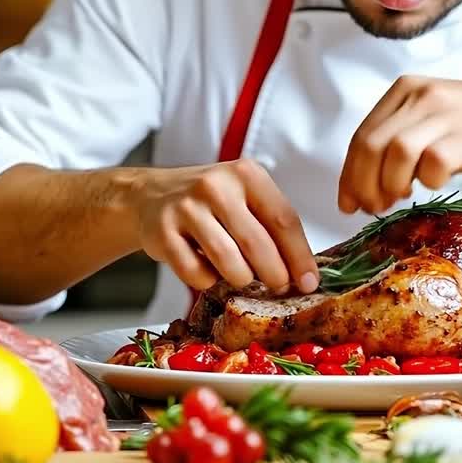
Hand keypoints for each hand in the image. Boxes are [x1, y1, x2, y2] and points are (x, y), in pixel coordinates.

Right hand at [134, 159, 319, 292]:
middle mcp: (216, 186)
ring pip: (228, 262)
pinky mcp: (163, 233)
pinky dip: (208, 281)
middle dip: (275, 275)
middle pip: (258, 244)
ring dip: (242, 279)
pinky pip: (196, 273)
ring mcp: (187, 208)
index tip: (310, 281)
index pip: (284, 219)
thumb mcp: (244, 197)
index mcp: (246, 174)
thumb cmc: (209, 201)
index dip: (300, 256)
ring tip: (243, 278)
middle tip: (279, 288)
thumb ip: (271, 226)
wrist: (151, 195)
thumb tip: (303, 272)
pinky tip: (209, 271)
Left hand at [338, 77, 461, 214]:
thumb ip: (400, 136)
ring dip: (387, 185)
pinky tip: (433, 185)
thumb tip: (364, 181)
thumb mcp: (434, 116)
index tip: (347, 201)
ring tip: (396, 200)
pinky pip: (432, 164)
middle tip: (369, 208)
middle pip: (370, 145)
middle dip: (361, 184)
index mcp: (406, 89)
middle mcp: (422, 96)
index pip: (362, 135)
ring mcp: (446, 115)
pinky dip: (426, 181)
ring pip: (394, 152)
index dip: (348, 174)